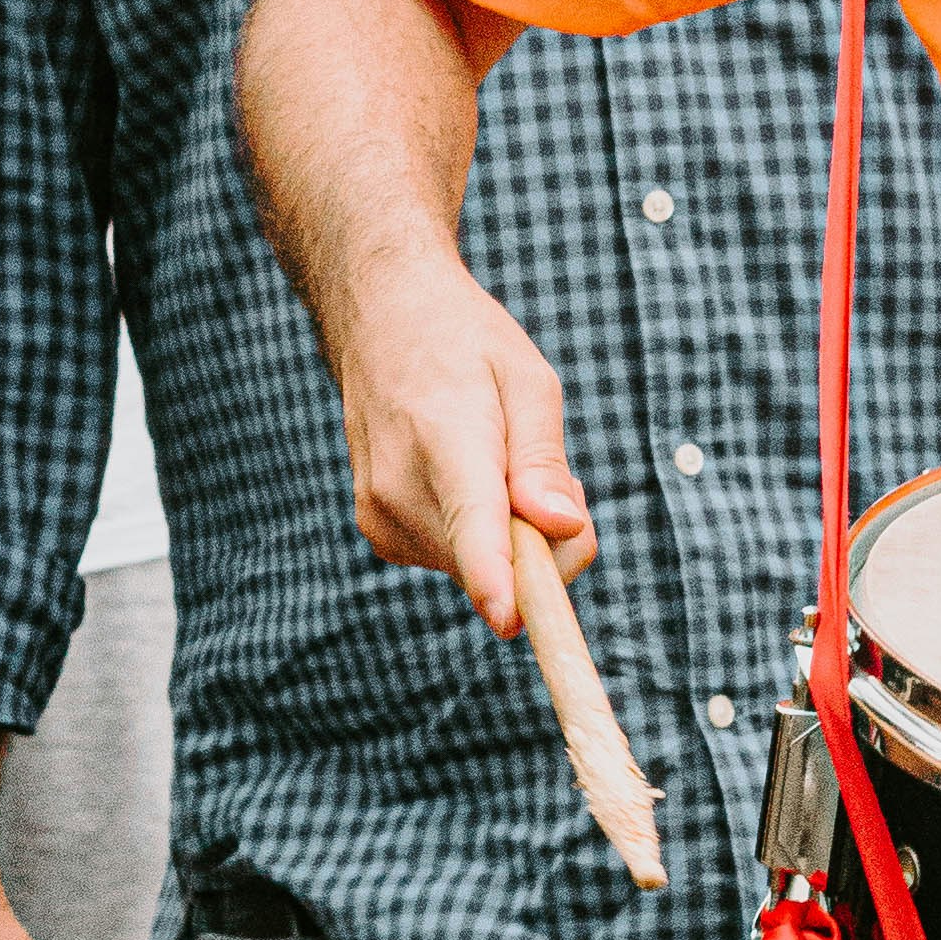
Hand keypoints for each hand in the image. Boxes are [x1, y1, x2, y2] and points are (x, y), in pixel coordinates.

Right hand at [333, 238, 590, 639]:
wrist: (380, 320)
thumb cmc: (465, 344)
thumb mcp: (528, 380)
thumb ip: (544, 461)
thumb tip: (562, 529)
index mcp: (445, 437)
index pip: (472, 521)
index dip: (495, 576)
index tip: (510, 620)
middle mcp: (399, 487)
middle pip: (499, 562)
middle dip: (544, 539)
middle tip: (540, 471)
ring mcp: (380, 517)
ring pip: (482, 568)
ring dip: (511, 535)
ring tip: (492, 458)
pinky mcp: (378, 535)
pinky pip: (458, 560)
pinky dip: (480, 536)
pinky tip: (466, 478)